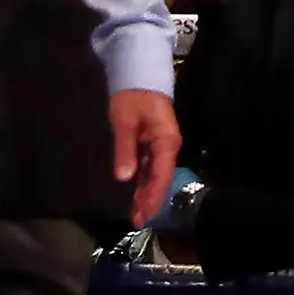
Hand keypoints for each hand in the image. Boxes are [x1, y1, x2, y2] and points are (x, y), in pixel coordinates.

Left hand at [113, 92, 180, 225]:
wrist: (140, 73)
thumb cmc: (133, 96)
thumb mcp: (124, 121)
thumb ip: (125, 149)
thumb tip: (124, 177)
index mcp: (166, 140)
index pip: (160, 174)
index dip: (152, 196)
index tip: (143, 215)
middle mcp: (169, 146)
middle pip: (161, 178)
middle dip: (150, 200)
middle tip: (138, 221)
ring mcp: (163, 145)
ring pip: (157, 174)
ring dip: (147, 193)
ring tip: (137, 213)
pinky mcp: (155, 143)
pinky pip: (152, 167)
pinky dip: (145, 182)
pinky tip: (138, 193)